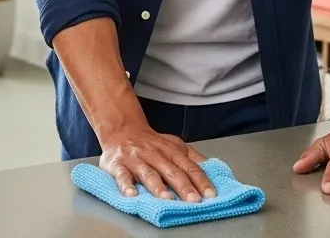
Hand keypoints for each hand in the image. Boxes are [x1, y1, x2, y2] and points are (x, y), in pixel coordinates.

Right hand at [98, 125, 216, 202]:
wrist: (121, 129)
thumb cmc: (150, 142)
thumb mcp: (174, 144)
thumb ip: (192, 157)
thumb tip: (211, 168)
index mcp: (170, 151)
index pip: (189, 167)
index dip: (201, 181)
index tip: (210, 194)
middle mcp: (154, 154)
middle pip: (171, 171)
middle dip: (183, 186)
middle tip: (193, 200)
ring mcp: (136, 159)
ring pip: (148, 173)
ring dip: (158, 187)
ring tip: (167, 199)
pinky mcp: (117, 164)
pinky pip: (122, 176)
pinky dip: (126, 185)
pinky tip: (132, 195)